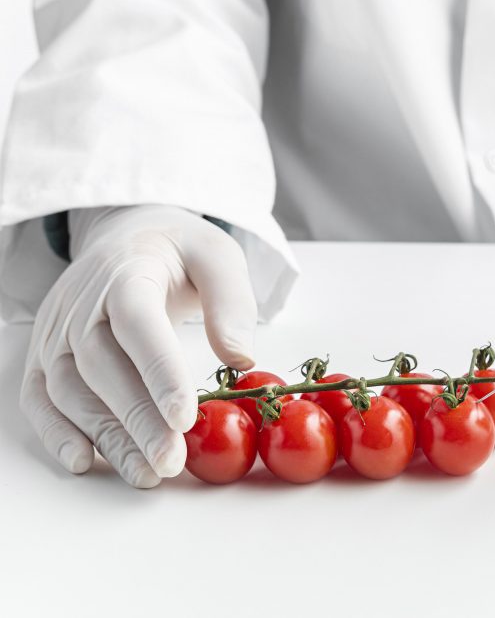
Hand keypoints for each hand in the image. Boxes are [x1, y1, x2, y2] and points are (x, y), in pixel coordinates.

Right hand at [20, 205, 256, 486]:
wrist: (128, 236)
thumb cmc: (180, 252)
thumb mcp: (219, 257)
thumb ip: (231, 303)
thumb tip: (240, 358)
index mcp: (126, 273)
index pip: (138, 325)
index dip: (159, 373)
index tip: (184, 417)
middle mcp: (81, 304)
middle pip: (102, 368)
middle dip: (137, 421)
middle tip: (170, 462)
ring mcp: (56, 332)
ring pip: (70, 392)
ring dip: (106, 437)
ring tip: (146, 473)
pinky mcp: (45, 355)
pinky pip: (40, 398)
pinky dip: (56, 433)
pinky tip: (85, 462)